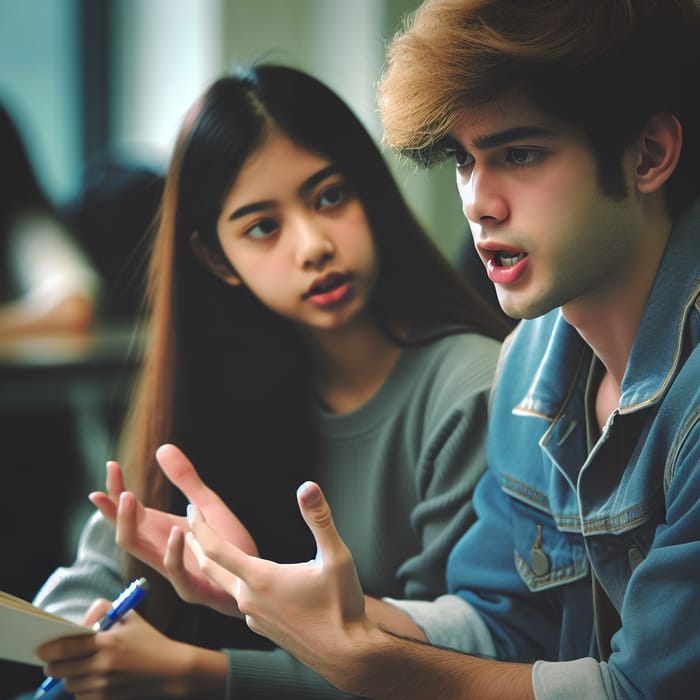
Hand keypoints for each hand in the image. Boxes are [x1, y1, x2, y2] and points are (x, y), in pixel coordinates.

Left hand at [36, 599, 226, 697]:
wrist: (171, 670)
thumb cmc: (150, 641)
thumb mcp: (130, 618)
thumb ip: (105, 611)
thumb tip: (81, 619)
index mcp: (108, 641)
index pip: (65, 647)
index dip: (48, 649)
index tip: (42, 649)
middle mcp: (103, 665)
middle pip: (60, 670)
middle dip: (53, 665)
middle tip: (55, 661)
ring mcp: (104, 686)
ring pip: (70, 684)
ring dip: (71, 677)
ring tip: (82, 669)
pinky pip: (81, 697)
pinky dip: (82, 689)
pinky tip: (94, 681)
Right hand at [89, 444, 256, 615]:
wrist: (253, 574)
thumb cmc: (227, 543)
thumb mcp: (206, 504)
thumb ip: (186, 479)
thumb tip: (163, 447)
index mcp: (160, 530)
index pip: (128, 510)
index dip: (116, 489)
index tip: (111, 464)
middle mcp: (161, 549)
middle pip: (124, 531)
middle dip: (112, 510)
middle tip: (109, 488)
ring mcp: (173, 569)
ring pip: (138, 551)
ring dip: (130, 525)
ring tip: (130, 497)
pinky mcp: (193, 586)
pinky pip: (175, 572)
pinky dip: (172, 552)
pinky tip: (178, 531)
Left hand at [185, 481, 373, 684]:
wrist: (346, 656)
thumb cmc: (341, 607)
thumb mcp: (336, 557)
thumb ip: (320, 519)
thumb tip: (308, 487)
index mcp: (260, 579)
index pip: (216, 549)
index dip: (200, 526)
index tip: (190, 508)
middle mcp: (249, 599)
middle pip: (210, 568)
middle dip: (196, 543)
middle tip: (189, 522)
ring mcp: (253, 618)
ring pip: (225, 586)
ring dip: (214, 565)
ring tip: (211, 549)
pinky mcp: (263, 628)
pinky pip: (242, 602)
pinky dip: (235, 584)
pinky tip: (249, 580)